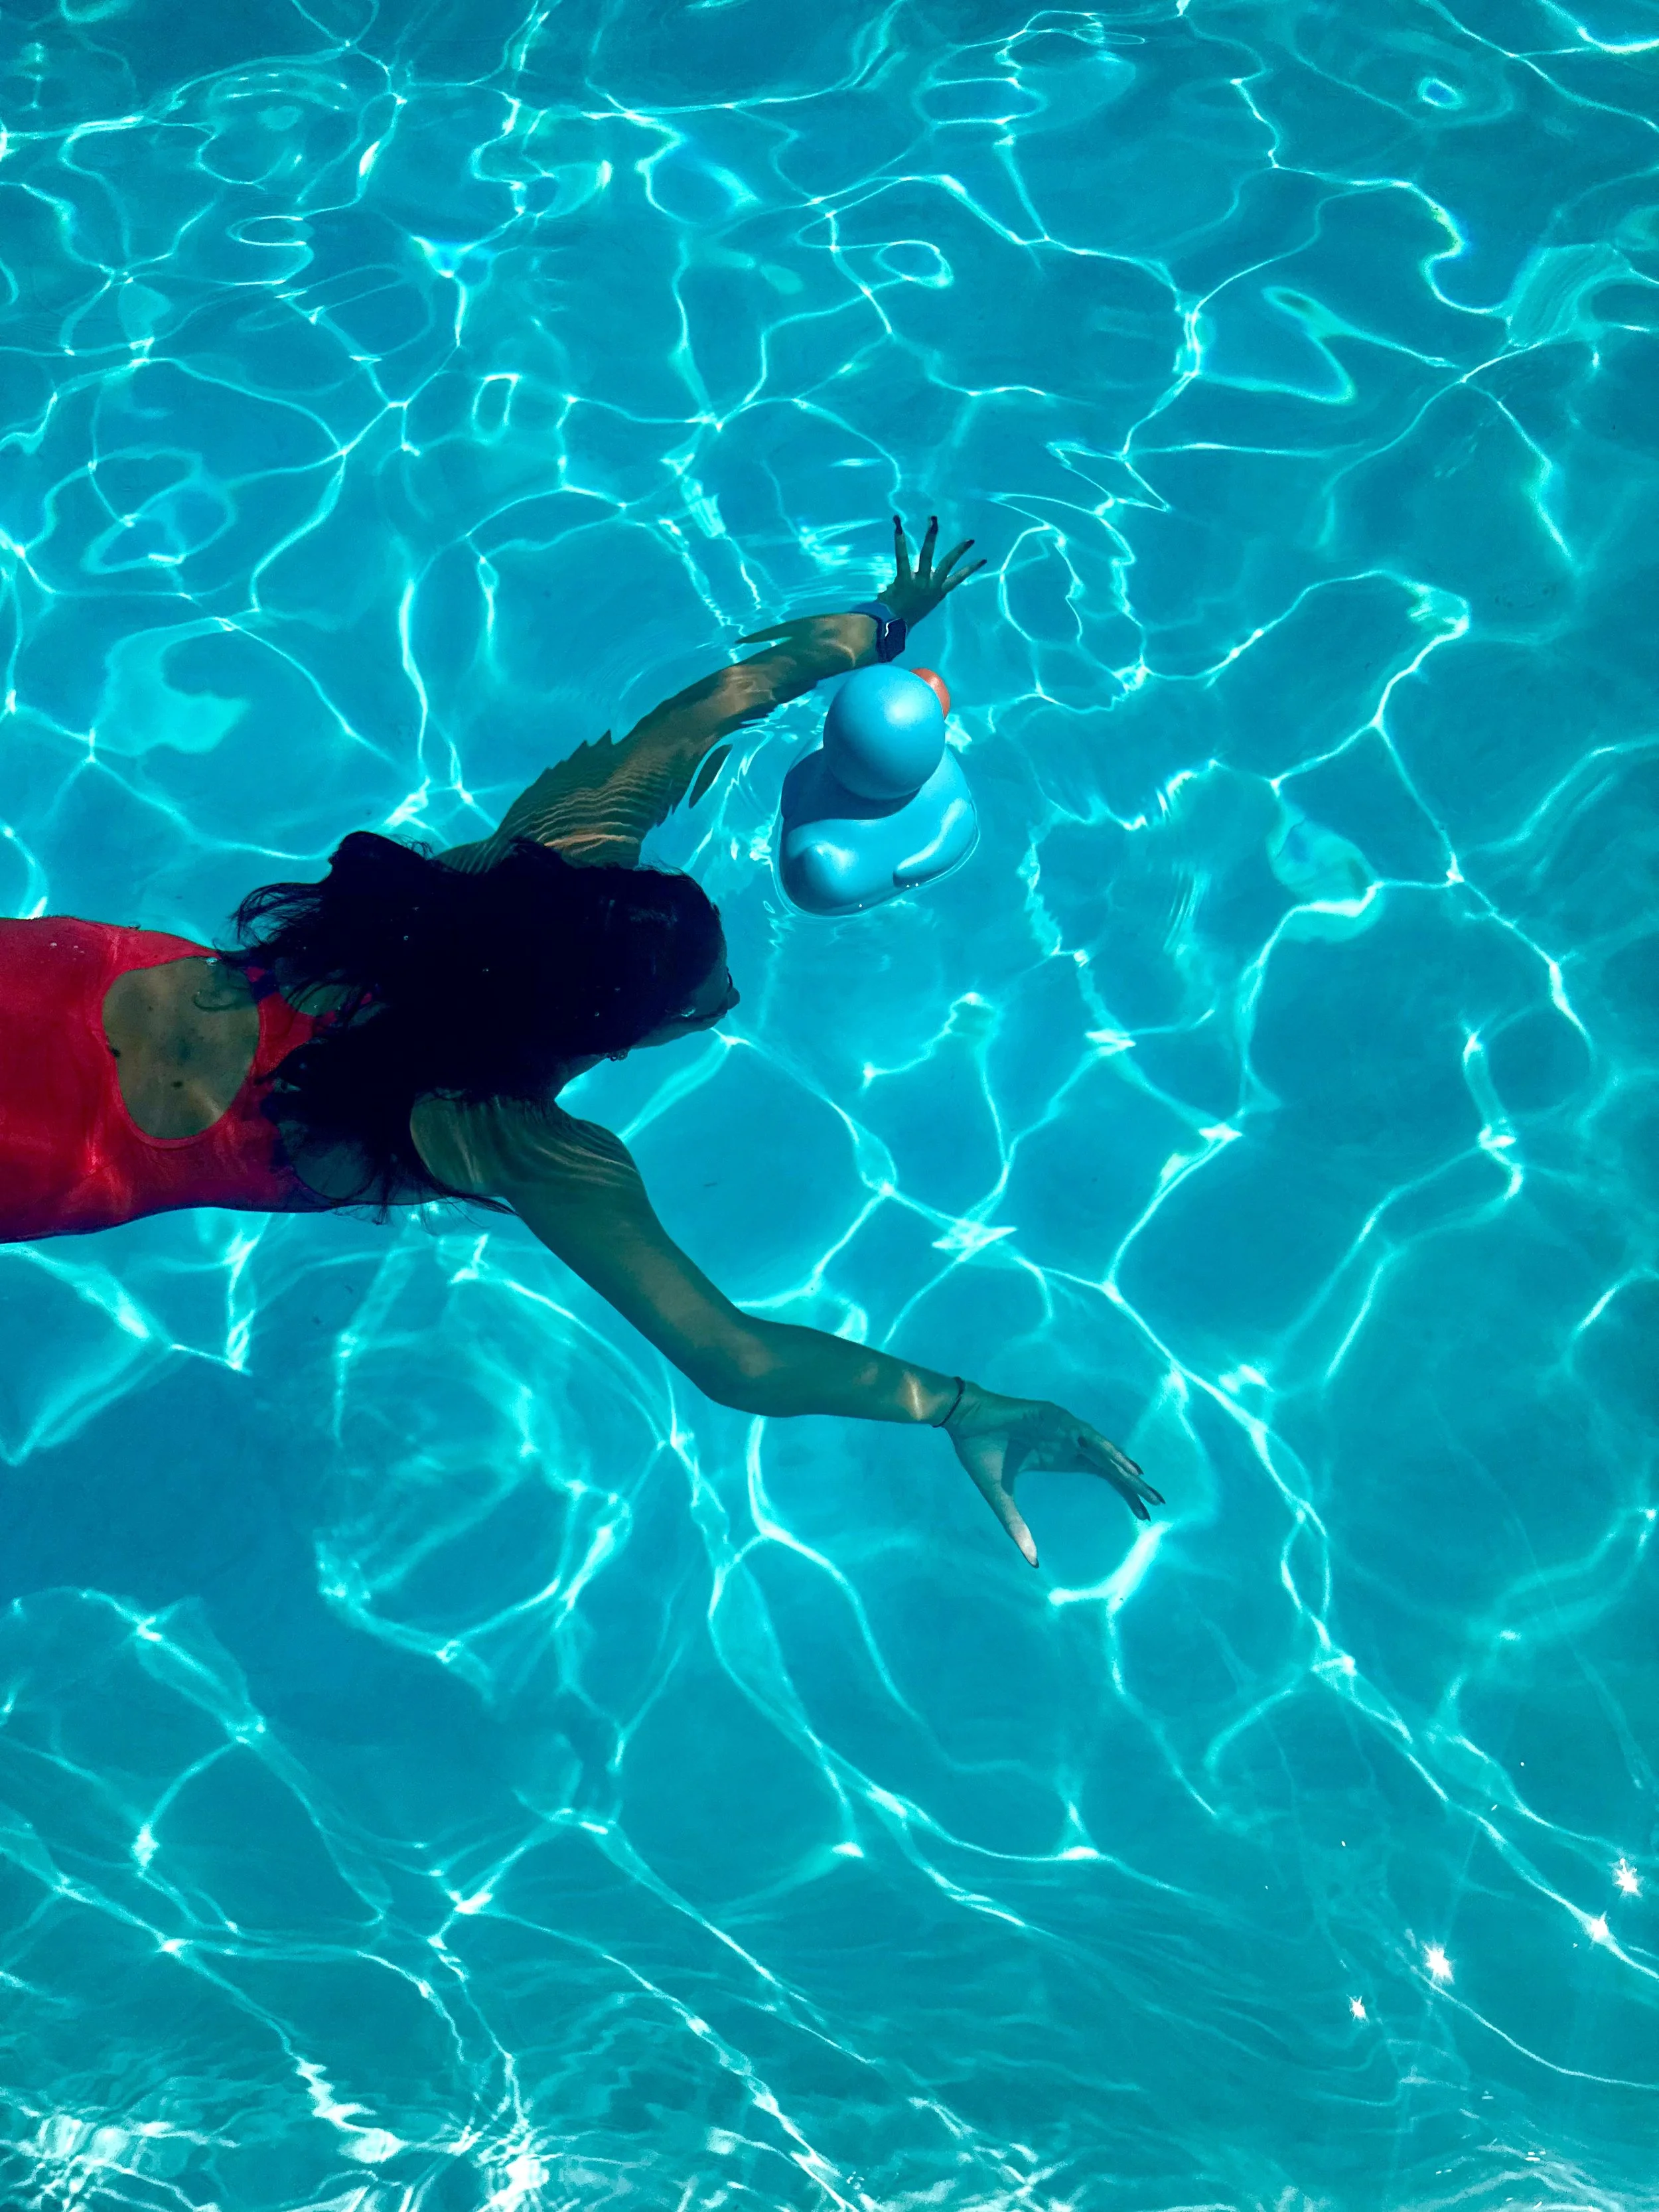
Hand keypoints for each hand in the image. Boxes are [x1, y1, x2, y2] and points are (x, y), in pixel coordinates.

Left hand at [880, 513, 986, 630]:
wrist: (892, 626)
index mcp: (937, 592)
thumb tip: (925, 582)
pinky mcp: (904, 580)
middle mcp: (931, 586)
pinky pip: (902, 557)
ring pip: (927, 555)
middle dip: (959, 551)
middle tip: (970, 540)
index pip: (958, 578)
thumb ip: (924, 590)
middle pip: (948, 564)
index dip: (970, 568)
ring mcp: (919, 582)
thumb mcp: (921, 604)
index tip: (983, 559)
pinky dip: (900, 542)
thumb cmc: (905, 615)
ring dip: (931, 537)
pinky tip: (898, 528)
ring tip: (933, 520)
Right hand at [942, 1382, 1160, 1567]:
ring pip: (1102, 1450)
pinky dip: (1105, 1448)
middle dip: (1133, 1484)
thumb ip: (1017, 1527)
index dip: (1123, 1493)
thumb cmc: (980, 1453)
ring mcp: (1062, 1428)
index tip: (1144, 1515)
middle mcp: (1066, 1443)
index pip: (1102, 1476)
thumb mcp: (1002, 1497)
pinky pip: (1085, 1434)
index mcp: (1058, 1458)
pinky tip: (1122, 1462)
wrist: (962, 1421)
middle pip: (1109, 1465)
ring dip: (1124, 1466)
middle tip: (1158, 1502)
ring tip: (1145, 1484)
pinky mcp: (1053, 1417)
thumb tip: (1032, 1562)